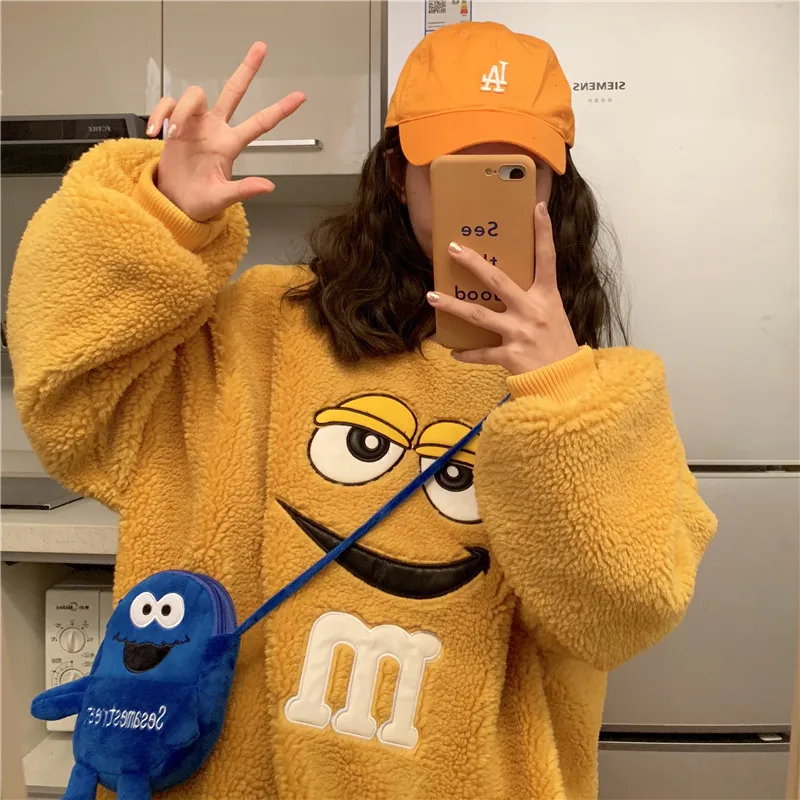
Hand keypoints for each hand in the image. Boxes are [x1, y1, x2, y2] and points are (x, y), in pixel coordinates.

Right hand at [146, 42, 305, 221]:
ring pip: (195, 95)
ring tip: (175, 136)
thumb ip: (244, 190)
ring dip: (182, 111)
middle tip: (261, 48)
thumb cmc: (200, 201)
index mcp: (231, 145)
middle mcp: (216, 129)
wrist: (174, 203)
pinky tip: (155, 132)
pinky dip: (161, 114)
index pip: (260, 123)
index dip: (279, 110)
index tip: (300, 97)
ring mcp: (196, 125)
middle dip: (246, 69)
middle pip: (233, 92)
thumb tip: (268, 187)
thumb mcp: (223, 198)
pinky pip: (169, 104)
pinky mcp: (175, 125)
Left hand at [426, 202, 578, 374]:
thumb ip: (534, 301)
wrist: (566, 382)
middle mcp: (532, 311)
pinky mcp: (510, 355)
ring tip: (431, 296)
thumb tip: (508, 288)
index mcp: (547, 297)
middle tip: (453, 249)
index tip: (536, 208)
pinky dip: (466, 354)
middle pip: (498, 281)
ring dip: (452, 305)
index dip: (543, 233)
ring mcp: (520, 333)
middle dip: (473, 264)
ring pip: (478, 315)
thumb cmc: (559, 347)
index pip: (546, 259)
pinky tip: (452, 352)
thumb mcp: (553, 316)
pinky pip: (481, 353)